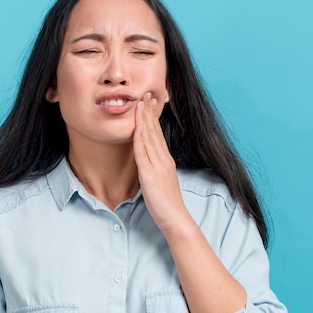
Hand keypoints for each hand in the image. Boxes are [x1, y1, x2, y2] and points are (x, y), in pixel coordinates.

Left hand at [133, 92, 189, 233]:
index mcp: (166, 162)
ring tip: (141, 102)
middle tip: (147, 93)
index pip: (158, 135)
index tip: (151, 103)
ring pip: (149, 138)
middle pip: (155, 131)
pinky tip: (137, 126)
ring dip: (144, 119)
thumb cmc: (167, 205)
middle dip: (150, 111)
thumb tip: (148, 168)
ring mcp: (158, 166)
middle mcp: (163, 160)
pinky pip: (144, 152)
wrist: (175, 218)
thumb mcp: (161, 184)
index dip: (154, 118)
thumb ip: (155, 173)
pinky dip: (140, 137)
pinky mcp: (150, 174)